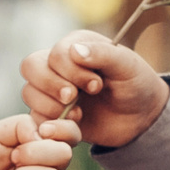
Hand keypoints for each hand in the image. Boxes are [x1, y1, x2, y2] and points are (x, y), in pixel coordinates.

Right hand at [19, 36, 169, 149]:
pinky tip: (75, 125)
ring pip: (28, 92)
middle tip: (74, 98)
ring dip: (51, 106)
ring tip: (79, 114)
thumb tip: (74, 51)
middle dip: (51, 86)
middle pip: (30, 67)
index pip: (55, 54)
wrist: (141, 117)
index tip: (97, 85)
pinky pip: (35, 117)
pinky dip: (52, 124)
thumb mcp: (127, 65)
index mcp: (75, 45)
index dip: (71, 71)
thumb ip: (102, 54)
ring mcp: (52, 89)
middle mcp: (58, 64)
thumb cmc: (136, 84)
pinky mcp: (51, 112)